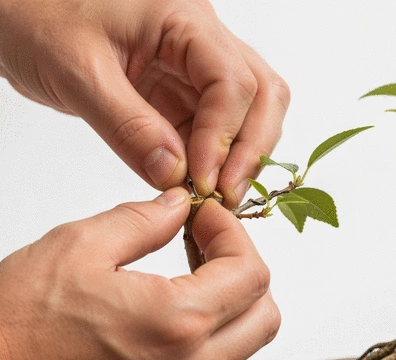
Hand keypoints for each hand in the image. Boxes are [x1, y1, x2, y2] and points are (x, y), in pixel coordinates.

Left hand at [0, 0, 289, 207]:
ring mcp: (193, 69)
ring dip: (238, 155)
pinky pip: (210, 127)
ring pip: (247, 111)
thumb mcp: (79, 72)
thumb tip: (173, 175)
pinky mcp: (179, 94)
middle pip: (260, 93)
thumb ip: (129, 127)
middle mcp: (201, 41)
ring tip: (216, 194)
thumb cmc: (39, 16)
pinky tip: (197, 182)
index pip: (232, 81)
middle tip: (225, 194)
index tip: (201, 181)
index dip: (222, 137)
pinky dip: (212, 158)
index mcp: (183, 19)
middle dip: (249, 149)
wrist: (24, 11)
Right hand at [0, 187, 279, 359]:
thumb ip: (144, 220)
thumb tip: (179, 206)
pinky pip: (215, 356)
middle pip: (263, 312)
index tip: (206, 215)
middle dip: (244, 263)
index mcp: (174, 322)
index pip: (250, 272)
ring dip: (233, 293)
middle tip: (208, 238)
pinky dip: (213, 320)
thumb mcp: (82, 245)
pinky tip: (178, 295)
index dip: (234, 232)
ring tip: (195, 263)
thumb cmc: (19, 319)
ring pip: (245, 337)